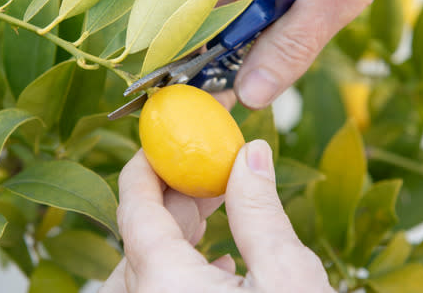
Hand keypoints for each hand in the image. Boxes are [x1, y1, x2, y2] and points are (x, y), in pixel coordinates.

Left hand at [99, 140, 332, 291]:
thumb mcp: (288, 276)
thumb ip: (260, 209)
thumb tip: (251, 153)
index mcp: (164, 285)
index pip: (134, 208)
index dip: (144, 168)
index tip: (161, 144)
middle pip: (137, 239)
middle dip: (170, 201)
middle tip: (208, 177)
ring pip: (143, 271)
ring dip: (174, 238)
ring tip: (216, 216)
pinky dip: (178, 272)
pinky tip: (220, 265)